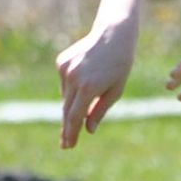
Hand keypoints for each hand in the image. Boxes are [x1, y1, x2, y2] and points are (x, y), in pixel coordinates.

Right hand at [56, 21, 137, 148]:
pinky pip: (65, 83)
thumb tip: (88, 130)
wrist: (112, 35)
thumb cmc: (120, 65)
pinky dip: (72, 87)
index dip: (71, 133)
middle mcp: (73, 79)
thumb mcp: (115, 91)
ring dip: (74, 103)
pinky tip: (86, 77)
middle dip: (67, 127)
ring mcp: (65, 69)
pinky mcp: (61, 62)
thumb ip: (99, 111)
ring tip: (91, 92)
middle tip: (66, 144)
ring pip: (66, 96)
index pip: (75, 117)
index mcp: (88, 88)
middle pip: (67, 110)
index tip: (68, 146)